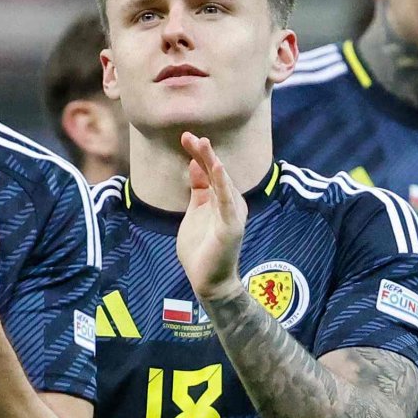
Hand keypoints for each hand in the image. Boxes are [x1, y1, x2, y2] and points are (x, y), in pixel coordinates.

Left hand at [175, 132, 246, 300]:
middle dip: (203, 153)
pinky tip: (217, 168)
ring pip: (223, 183)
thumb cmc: (201, 249)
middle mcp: (230, 203)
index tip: (185, 138)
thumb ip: (198, 190)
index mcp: (221, 199)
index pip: (210, 171)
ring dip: (213, 162)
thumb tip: (194, 164)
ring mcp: (232, 214)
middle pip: (217, 172)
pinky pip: (227, 202)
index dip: (199, 154)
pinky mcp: (231, 226)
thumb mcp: (195, 212)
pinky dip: (222, 185)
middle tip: (190, 136)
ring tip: (203, 144)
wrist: (208, 281)